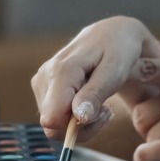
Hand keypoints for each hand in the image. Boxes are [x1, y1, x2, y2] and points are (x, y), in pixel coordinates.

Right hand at [31, 16, 159, 139]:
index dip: (76, 127)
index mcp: (61, 72)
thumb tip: (79, 117)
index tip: (100, 114)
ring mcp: (41, 81)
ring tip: (101, 102)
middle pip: (53, 125)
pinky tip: (90, 99)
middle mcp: (45, 77)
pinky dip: (74, 115)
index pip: (53, 119)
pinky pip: (55, 116)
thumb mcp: (114, 72)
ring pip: (54, 124)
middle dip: (82, 126)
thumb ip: (95, 94)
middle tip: (105, 110)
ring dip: (80, 121)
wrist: (112, 33)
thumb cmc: (118, 50)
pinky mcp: (43, 86)